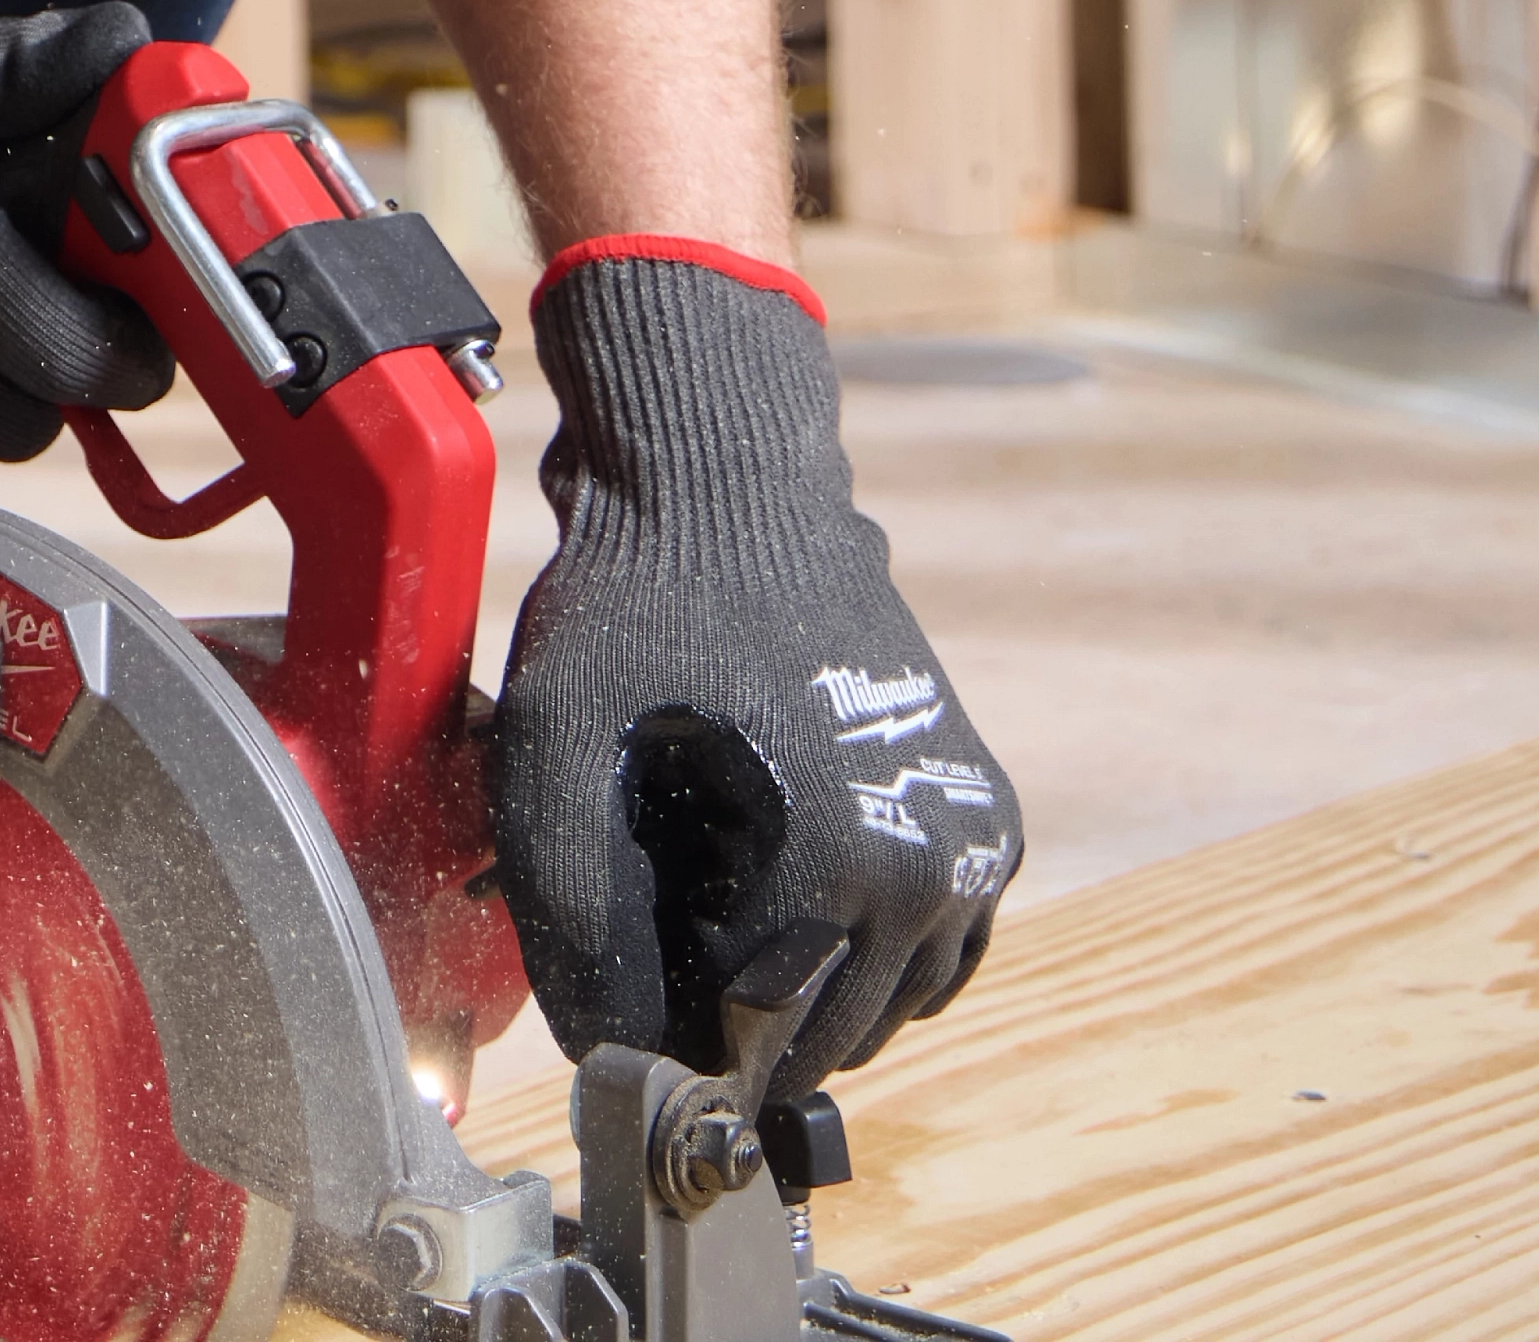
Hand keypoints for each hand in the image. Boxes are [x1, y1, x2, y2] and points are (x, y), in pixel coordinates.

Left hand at [488, 244, 1018, 1094]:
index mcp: (845, 861)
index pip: (748, 1038)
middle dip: (727, 999)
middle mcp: (937, 869)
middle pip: (817, 1036)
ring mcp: (973, 849)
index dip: (664, 1018)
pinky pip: (925, 961)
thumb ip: (570, 911)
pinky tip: (773, 872)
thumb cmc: (636, 601)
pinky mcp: (982, 824)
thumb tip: (605, 1057)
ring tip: (710, 862)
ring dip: (791, 978)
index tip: (618, 958)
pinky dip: (853, 951)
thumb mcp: (555, 746)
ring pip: (876, 1011)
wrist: (726, 480)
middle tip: (658, 888)